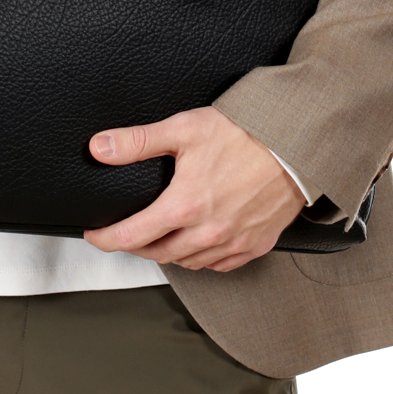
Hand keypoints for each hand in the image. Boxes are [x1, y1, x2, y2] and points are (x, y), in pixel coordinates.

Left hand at [84, 107, 305, 272]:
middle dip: (136, 246)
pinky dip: (201, 257)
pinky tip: (196, 242)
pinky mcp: (254, 246)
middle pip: (157, 254)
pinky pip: (218, 264)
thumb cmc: (246, 134)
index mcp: (185, 206)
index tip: (95, 236)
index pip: (132, 236)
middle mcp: (207, 232)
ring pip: (187, 262)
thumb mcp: (185, 129)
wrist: (297, 145)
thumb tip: (100, 148)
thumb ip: (138, 141)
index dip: (106, 238)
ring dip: (167, 253)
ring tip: (158, 236)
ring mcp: (233, 243)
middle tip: (126, 232)